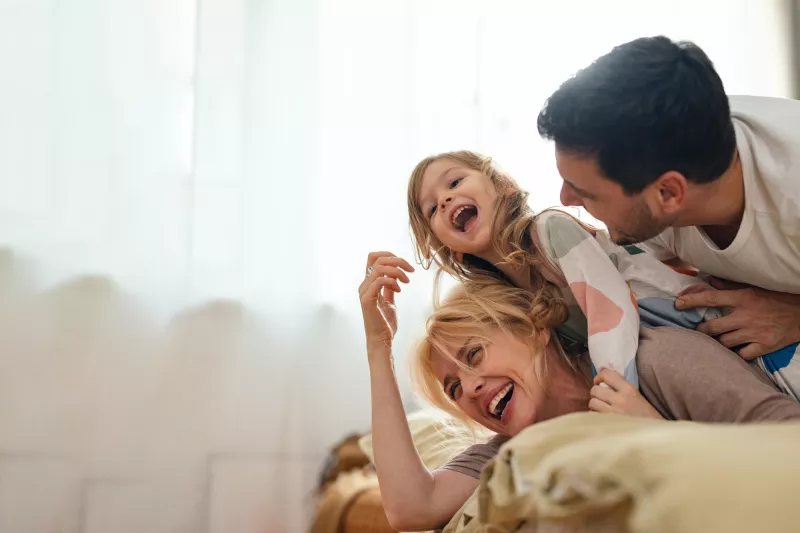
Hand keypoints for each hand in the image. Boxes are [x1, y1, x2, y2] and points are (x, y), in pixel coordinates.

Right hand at [358, 251, 414, 352]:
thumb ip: (390, 289)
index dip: (389, 255)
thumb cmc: (385, 323)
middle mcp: (364, 285)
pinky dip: (392, 282)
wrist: (382, 340)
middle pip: (377, 259)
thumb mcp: (390, 301)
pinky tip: (399, 290)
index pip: (373, 258)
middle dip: (397, 261)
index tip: (405, 265)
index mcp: (369, 283)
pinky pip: (379, 281)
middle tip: (410, 270)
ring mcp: (364, 292)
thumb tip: (395, 278)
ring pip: (378, 267)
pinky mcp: (367, 300)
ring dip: (397, 271)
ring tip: (407, 281)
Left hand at [589, 369, 662, 419]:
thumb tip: (601, 373)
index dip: (600, 376)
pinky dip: (596, 416)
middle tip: (602, 398)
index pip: (607, 375)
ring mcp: (613, 413)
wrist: (654, 435)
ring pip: (592, 402)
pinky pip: (593, 416)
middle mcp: (620, 399)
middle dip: (597, 393)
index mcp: (629, 390)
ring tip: (603, 409)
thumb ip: (620, 386)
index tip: (599, 381)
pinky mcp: (609, 425)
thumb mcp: (637, 396)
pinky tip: (603, 419)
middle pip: (595, 389)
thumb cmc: (646, 416)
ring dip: (595, 405)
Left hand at [675, 277, 799, 358]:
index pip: (711, 299)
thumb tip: (710, 281)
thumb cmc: (778, 298)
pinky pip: (741, 355)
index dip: (691, 301)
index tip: (677, 304)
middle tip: (700, 329)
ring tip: (719, 339)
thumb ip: (731, 285)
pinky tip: (735, 349)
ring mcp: (755, 333)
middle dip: (702, 330)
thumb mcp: (756, 287)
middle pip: (712, 327)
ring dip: (718, 341)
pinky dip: (736, 353)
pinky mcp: (765, 347)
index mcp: (744, 298)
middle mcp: (746, 316)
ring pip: (724, 342)